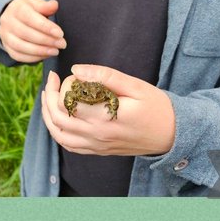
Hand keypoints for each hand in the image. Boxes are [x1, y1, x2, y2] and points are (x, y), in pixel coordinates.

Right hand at [0, 0, 64, 61]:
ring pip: (21, 46)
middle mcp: (8, 22)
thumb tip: (55, 5)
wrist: (13, 17)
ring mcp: (5, 36)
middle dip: (46, 40)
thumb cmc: (29, 10)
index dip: (46, 27)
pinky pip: (18, 56)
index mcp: (16, 8)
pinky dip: (33, 57)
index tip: (60, 34)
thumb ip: (46, 6)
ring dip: (40, 51)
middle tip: (62, 44)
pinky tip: (46, 55)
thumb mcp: (36, 4)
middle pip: (26, 33)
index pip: (30, 18)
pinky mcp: (7, 47)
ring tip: (55, 51)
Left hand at [41, 66, 176, 157]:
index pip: (69, 103)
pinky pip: (70, 146)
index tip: (71, 74)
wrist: (172, 135)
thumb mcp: (134, 85)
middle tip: (52, 78)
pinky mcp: (99, 151)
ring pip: (59, 135)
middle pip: (58, 119)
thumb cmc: (155, 106)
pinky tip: (58, 116)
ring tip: (47, 95)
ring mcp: (97, 146)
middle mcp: (98, 135)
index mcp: (106, 117)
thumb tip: (76, 69)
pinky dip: (58, 131)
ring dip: (48, 115)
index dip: (63, 86)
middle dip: (49, 96)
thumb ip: (104, 76)